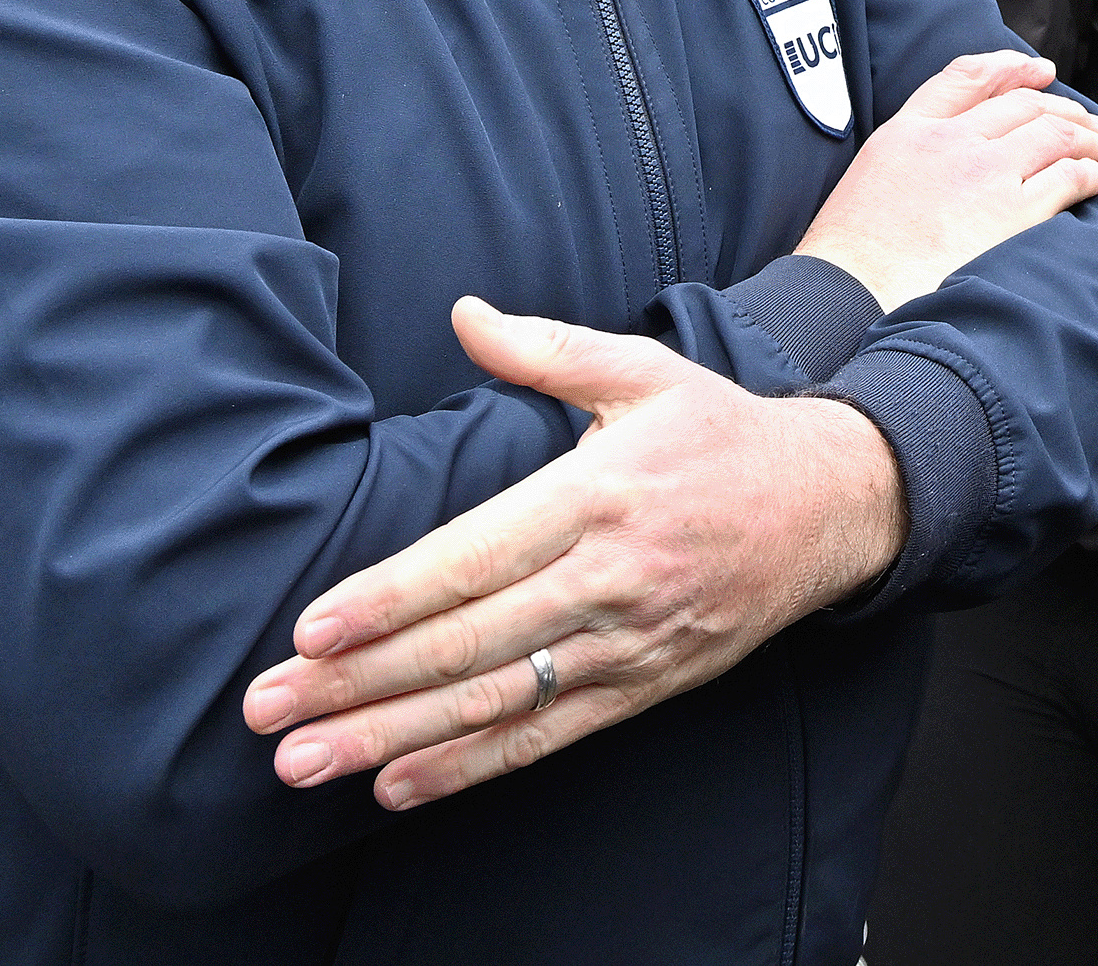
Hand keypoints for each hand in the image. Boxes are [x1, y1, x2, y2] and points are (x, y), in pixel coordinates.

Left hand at [243, 297, 903, 808]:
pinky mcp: (645, 685)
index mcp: (599, 493)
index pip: (476, 557)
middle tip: (265, 709)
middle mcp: (611, 577)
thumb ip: (545, 349)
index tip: (311, 630)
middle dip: (357, 682)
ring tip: (304, 761)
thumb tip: (463, 313)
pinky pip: (546, 737)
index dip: (390, 598)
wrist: (831, 506)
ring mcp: (628, 642)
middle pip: (466, 643)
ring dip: (391, 737)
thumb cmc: (720, 433)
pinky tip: (395, 784)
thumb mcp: (643, 372)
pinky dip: (468, 768)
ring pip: (495, 702)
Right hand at [792, 49, 1097, 309]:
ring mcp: (983, 173)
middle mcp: (950, 141)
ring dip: (1088, 139)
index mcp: (909, 131)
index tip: (1042, 71)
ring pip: (1054, 134)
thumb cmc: (850, 258)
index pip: (966, 78)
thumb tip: (946, 165)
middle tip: (1089, 123)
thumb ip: (908, 157)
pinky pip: (1068, 177)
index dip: (1012, 67)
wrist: (849, 294)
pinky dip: (1093, 175)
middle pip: (1022, 105)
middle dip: (1063, 109)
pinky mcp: (1012, 212)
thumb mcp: (866, 181)